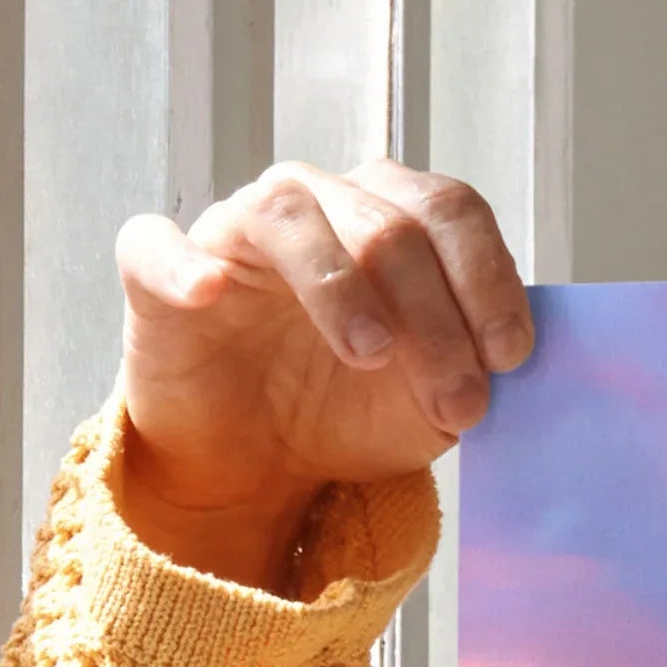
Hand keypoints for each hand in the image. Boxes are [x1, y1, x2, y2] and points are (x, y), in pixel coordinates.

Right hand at [111, 161, 530, 590]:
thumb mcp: (429, 404)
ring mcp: (236, 230)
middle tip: (457, 401)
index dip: (488, 278)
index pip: (450, 211)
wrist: (258, 462)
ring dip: (340, 287)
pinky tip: (210, 293)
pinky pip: (157, 244)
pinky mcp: (158, 270)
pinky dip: (183, 264)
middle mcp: (317, 204)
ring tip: (371, 355)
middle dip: (435, 317)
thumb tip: (504, 361)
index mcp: (391, 218)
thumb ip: (470, 370)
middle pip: (387, 223)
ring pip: (289, 215)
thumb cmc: (346, 410)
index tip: (510, 357)